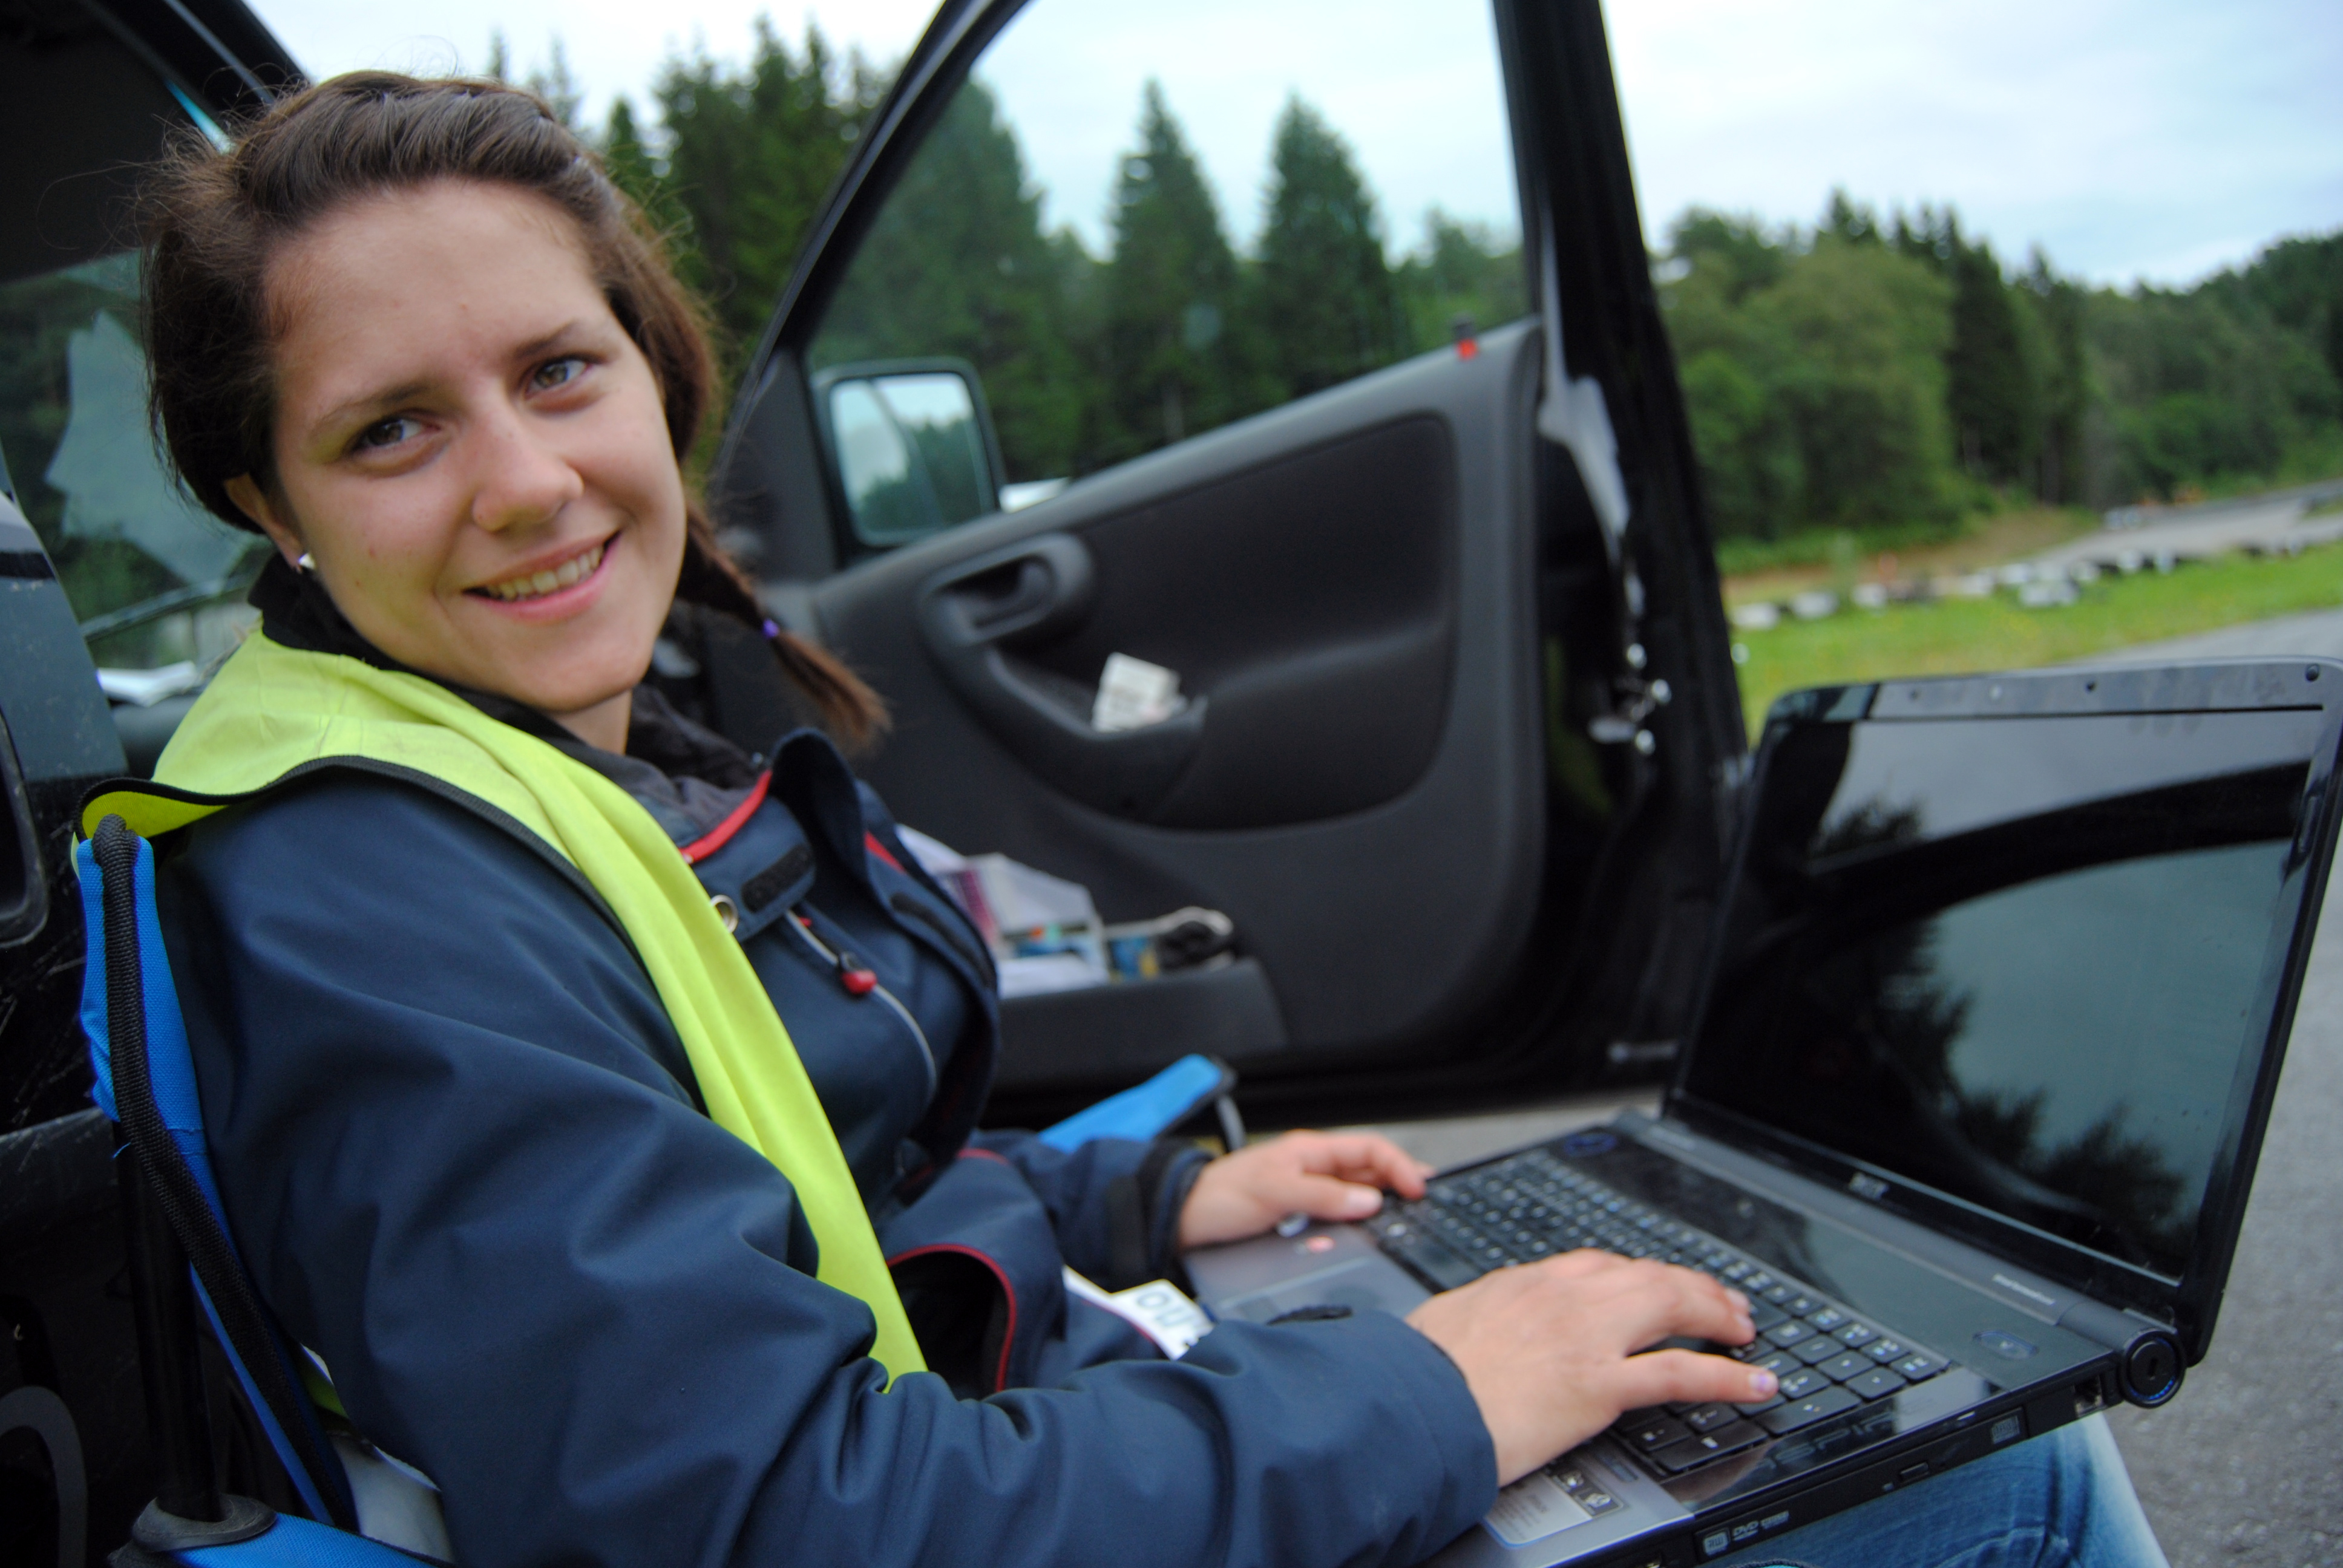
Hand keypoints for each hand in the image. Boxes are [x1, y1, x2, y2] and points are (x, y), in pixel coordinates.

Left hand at [1177, 1131, 1431, 1249]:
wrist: (1184, 1220)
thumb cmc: (1219, 1195)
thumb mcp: (1274, 1192)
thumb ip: (1322, 1196)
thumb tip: (1369, 1202)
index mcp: (1311, 1152)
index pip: (1370, 1150)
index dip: (1399, 1167)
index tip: (1418, 1190)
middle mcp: (1313, 1170)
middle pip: (1370, 1175)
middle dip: (1398, 1188)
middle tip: (1423, 1208)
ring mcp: (1308, 1195)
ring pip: (1357, 1200)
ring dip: (1378, 1212)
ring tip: (1399, 1225)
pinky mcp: (1299, 1220)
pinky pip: (1337, 1222)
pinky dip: (1353, 1231)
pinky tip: (1359, 1240)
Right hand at [1404, 1251, 1774, 1485]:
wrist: (1411, 1403)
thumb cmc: (1417, 1371)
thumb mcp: (1449, 1321)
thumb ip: (1482, 1316)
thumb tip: (1480, 1324)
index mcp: (1526, 1283)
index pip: (1602, 1266)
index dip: (1643, 1274)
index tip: (1662, 1284)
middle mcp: (1564, 1299)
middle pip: (1650, 1277)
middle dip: (1697, 1287)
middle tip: (1726, 1304)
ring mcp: (1587, 1338)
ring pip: (1674, 1308)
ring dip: (1719, 1315)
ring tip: (1746, 1330)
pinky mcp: (1600, 1385)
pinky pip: (1681, 1374)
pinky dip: (1729, 1377)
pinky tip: (1756, 1382)